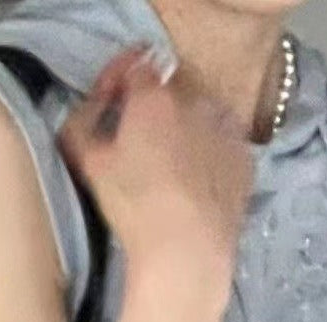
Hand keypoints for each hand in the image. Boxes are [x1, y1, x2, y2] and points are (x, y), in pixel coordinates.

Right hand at [57, 43, 254, 294]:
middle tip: (138, 147)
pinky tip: (196, 185)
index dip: (120, 82)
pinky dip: (210, 155)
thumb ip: (80, 129)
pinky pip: (223, 145)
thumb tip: (84, 112)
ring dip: (185, 131)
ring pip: (200, 117)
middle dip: (153, 111)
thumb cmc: (134, 206)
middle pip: (169, 93)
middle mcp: (194, 102)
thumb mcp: (89, 167)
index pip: (135, 67)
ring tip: (170, 169)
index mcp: (152, 98)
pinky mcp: (245, 158)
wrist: (187, 249)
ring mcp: (225, 128)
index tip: (109, 104)